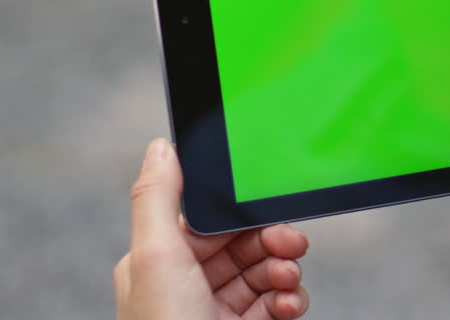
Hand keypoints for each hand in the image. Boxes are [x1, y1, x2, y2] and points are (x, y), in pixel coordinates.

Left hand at [114, 139, 310, 319]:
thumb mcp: (155, 257)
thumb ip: (159, 199)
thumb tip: (161, 147)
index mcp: (158, 262)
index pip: (210, 222)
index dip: (244, 215)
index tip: (271, 212)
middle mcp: (184, 286)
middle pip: (242, 246)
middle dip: (273, 243)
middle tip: (294, 248)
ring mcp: (214, 313)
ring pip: (263, 274)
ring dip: (285, 273)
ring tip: (290, 285)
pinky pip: (274, 306)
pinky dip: (290, 301)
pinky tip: (291, 305)